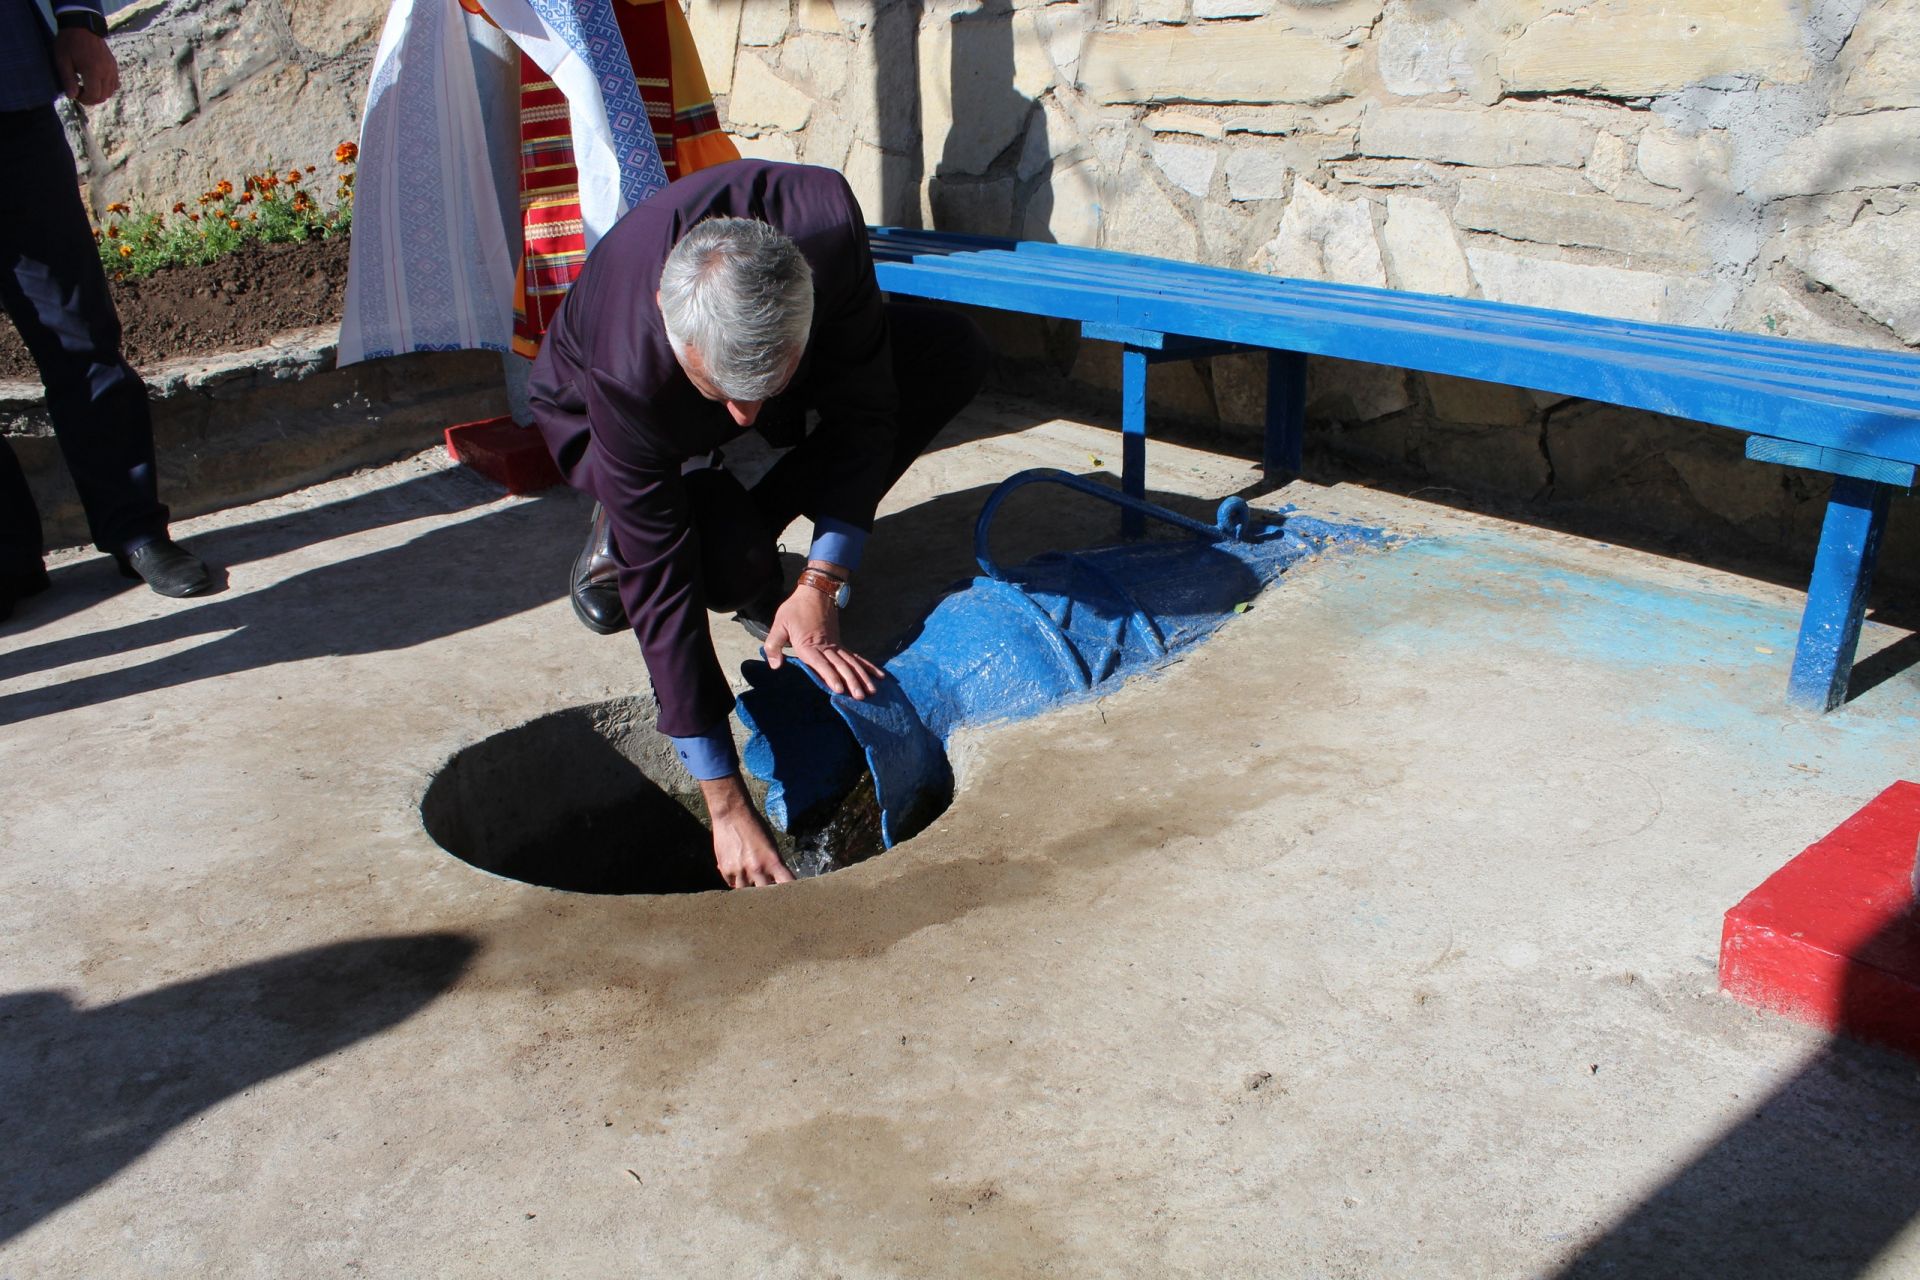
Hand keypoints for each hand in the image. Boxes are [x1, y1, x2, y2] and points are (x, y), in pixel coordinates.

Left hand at [55, 29, 119, 106]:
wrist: (82, 26)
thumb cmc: (69, 43)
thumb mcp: (62, 61)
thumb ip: (68, 80)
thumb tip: (72, 97)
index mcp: (92, 71)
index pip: (94, 95)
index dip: (84, 100)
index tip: (75, 95)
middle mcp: (106, 72)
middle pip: (103, 96)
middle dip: (91, 99)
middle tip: (80, 92)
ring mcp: (112, 69)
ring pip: (110, 92)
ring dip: (99, 94)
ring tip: (88, 87)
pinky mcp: (114, 66)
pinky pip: (115, 84)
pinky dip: (107, 87)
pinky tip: (97, 82)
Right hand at [698, 774, 792, 887]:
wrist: (732, 814)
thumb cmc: (755, 826)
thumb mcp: (771, 844)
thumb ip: (774, 864)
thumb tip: (776, 881)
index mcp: (773, 861)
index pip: (787, 884)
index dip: (790, 893)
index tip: (791, 898)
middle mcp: (757, 869)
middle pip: (765, 894)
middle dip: (767, 896)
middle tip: (767, 897)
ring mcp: (740, 871)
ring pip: (746, 892)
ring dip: (749, 888)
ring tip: (749, 881)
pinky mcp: (725, 870)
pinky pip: (732, 884)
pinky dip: (736, 882)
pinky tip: (738, 873)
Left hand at [762, 580, 882, 699]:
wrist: (815, 591)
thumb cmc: (795, 609)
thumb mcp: (779, 624)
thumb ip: (774, 645)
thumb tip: (775, 666)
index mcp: (808, 645)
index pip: (821, 663)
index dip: (830, 676)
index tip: (840, 689)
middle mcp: (825, 647)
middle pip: (841, 666)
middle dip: (852, 682)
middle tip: (860, 696)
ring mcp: (836, 645)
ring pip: (851, 663)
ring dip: (862, 677)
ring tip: (872, 691)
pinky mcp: (840, 643)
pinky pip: (855, 657)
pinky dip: (866, 666)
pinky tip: (877, 675)